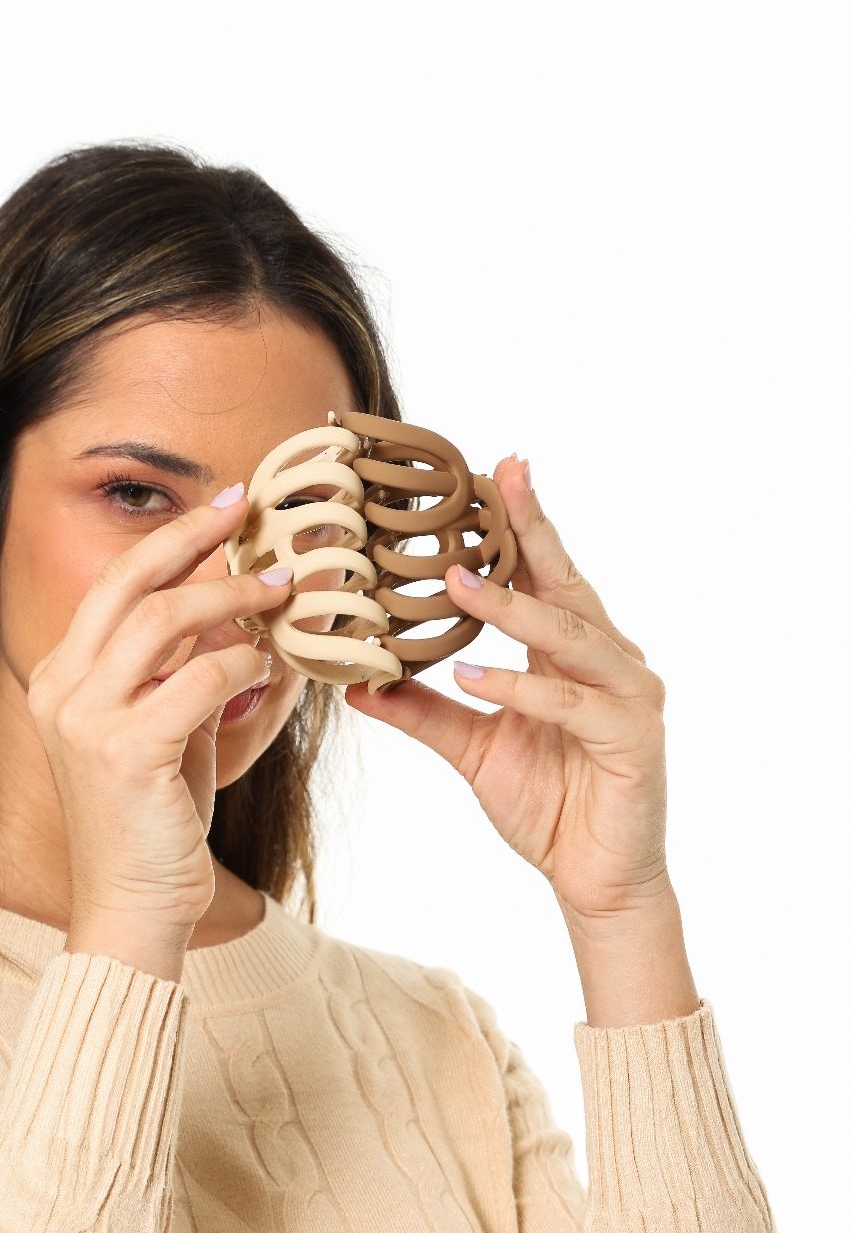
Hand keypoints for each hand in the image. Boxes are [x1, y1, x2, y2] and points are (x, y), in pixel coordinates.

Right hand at [26, 489, 291, 935]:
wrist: (135, 906)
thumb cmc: (155, 819)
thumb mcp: (164, 729)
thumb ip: (184, 673)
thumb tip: (239, 620)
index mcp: (63, 677)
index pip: (116, 585)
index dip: (172, 540)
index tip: (225, 511)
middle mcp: (62, 688)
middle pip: (129, 582)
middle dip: (194, 538)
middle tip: (252, 514)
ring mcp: (86, 718)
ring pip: (165, 619)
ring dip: (233, 597)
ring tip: (281, 593)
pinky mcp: (124, 751)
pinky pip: (201, 678)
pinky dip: (245, 664)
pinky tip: (271, 670)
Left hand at [344, 456, 672, 923]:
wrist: (594, 879)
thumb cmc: (547, 804)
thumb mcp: (473, 747)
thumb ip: (423, 710)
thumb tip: (358, 683)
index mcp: (573, 652)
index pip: (544, 575)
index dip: (520, 525)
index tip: (488, 474)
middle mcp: (609, 659)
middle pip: (566, 582)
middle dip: (532, 528)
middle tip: (500, 475)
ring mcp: (628, 694)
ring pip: (568, 634)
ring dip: (512, 606)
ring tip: (455, 581)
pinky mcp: (633, 736)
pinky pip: (570, 702)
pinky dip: (521, 686)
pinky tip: (473, 676)